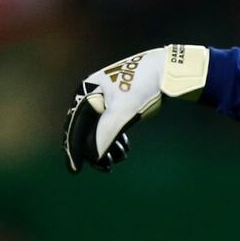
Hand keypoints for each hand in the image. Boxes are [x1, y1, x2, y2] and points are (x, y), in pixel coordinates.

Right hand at [63, 44, 209, 172]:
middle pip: (86, 130)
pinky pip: (110, 126)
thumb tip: (95, 157)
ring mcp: (105, 100)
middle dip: (94, 151)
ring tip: (118, 160)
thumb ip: (105, 134)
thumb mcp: (122, 112)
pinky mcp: (118, 104)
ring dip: (107, 147)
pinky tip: (123, 151)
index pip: (75, 126)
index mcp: (86, 93)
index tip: (75, 170)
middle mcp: (91, 96)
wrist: (165, 70)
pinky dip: (115, 139)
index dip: (74, 149)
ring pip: (99, 130)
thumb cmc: (141, 86)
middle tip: (105, 168)